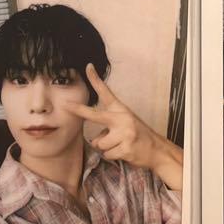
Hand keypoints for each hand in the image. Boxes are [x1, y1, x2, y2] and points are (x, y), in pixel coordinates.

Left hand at [62, 65, 183, 190]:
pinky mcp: (125, 147)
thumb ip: (108, 127)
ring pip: (99, 143)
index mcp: (120, 109)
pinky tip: (123, 152)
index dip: (95, 79)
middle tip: (66, 105)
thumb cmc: (137, 135)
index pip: (106, 92)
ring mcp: (124, 133)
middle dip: (79, 110)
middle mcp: (122, 118)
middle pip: (94, 115)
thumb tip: (95, 140)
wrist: (156, 150)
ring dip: (106, 148)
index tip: (88, 67)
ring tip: (119, 145)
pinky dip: (112, 156)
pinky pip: (107, 154)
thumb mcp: (124, 124)